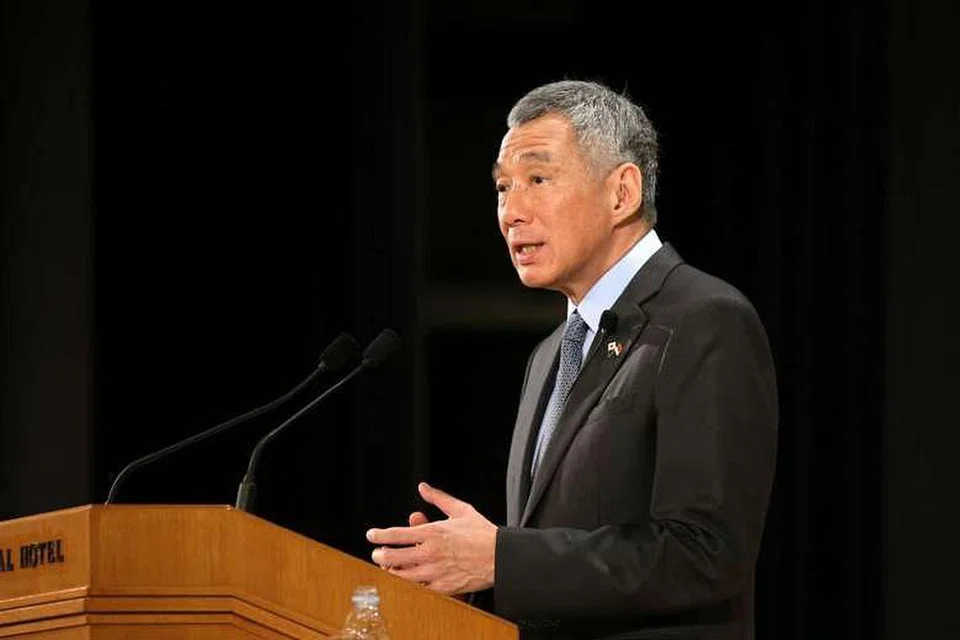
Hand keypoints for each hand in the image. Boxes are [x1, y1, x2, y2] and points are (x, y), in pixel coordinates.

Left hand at [367, 482, 495, 594]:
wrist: (500, 557)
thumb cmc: (482, 533)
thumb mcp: (460, 509)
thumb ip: (438, 498)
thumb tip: (423, 487)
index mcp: (432, 532)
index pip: (395, 535)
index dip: (378, 535)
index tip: (371, 535)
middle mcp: (430, 553)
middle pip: (392, 557)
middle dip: (380, 556)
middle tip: (378, 554)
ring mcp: (434, 572)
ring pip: (401, 576)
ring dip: (391, 571)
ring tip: (390, 567)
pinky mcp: (442, 587)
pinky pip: (417, 589)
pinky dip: (409, 585)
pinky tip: (408, 580)